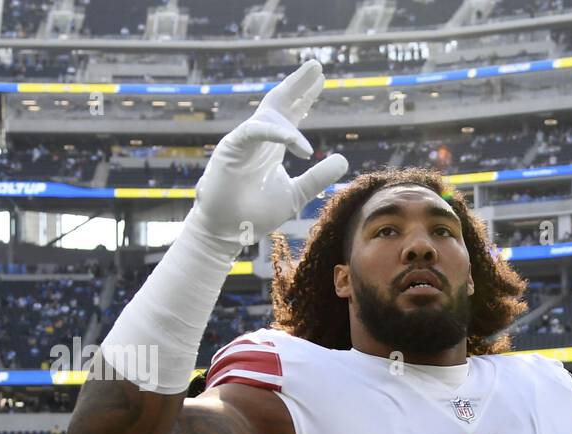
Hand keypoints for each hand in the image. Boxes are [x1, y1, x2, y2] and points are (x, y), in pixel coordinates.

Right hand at [194, 59, 348, 243]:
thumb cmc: (256, 213)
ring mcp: (244, 141)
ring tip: (312, 94)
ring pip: (269, 114)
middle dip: (298, 84)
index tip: (320, 80)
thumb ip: (318, 177)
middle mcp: (259, 138)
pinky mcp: (231, 149)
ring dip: (291, 103)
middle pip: (280, 102)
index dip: (304, 97)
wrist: (228, 231)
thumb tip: (343, 160)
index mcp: (273, 145)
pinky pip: (254, 132)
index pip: (290, 113)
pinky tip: (297, 141)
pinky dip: (276, 134)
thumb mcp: (297, 193)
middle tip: (316, 64)